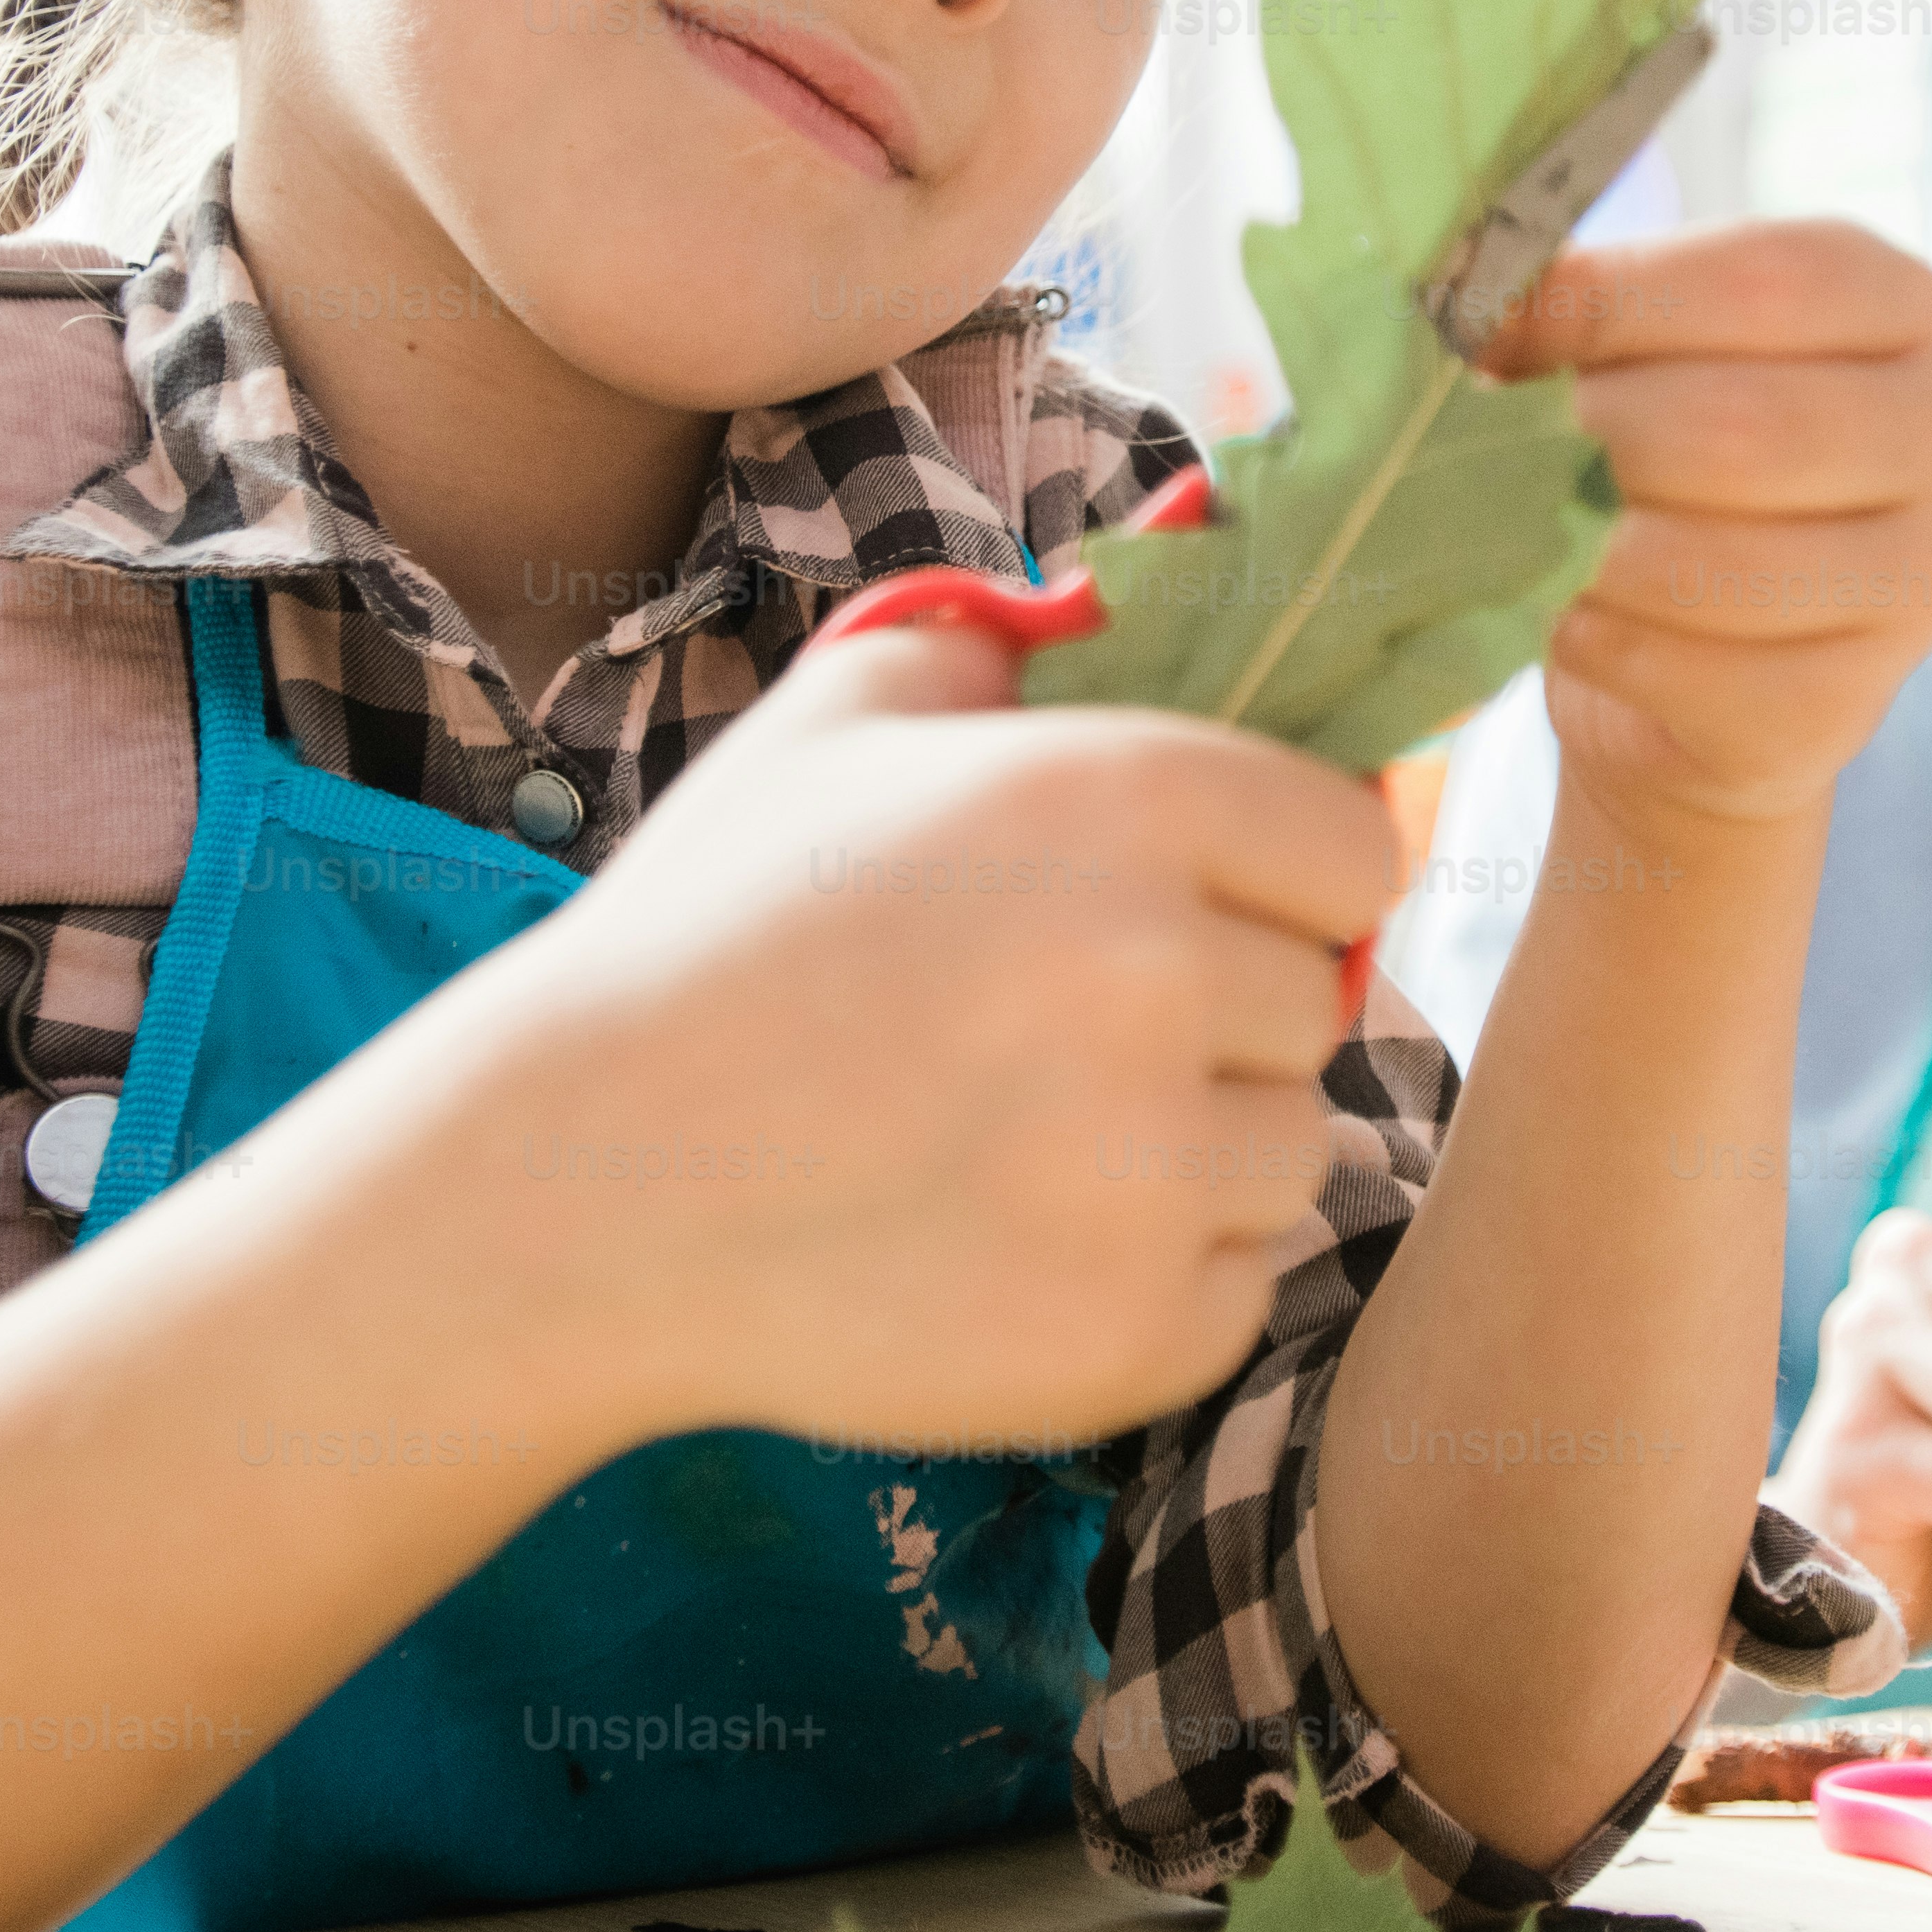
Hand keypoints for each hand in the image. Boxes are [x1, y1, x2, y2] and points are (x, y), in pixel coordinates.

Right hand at [415, 613, 1401, 1457]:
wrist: (576, 1187)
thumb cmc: (708, 937)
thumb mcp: (836, 722)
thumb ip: (1010, 647)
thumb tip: (1149, 600)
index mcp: (1119, 799)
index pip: (1356, 849)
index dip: (1280, 879)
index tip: (1196, 910)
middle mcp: (1158, 974)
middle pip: (1325, 1003)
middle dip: (1222, 1016)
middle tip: (1053, 1034)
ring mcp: (1150, 1169)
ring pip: (1296, 1150)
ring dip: (1196, 1148)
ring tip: (1019, 1138)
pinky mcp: (1134, 1332)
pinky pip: (1240, 1288)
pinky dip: (1155, 1278)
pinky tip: (1007, 1238)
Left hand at [1479, 220, 1931, 833]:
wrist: (1679, 682)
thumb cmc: (1655, 477)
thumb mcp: (1632, 364)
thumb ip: (1573, 314)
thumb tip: (1469, 295)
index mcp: (1898, 304)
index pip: (1768, 277)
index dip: (1610, 299)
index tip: (1493, 325)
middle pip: (1745, 424)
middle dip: (1587, 438)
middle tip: (1484, 451)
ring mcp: (1922, 577)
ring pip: (1725, 563)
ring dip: (1585, 550)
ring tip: (1506, 533)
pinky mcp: (1852, 705)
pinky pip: (1704, 676)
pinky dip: (1604, 646)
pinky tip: (1560, 622)